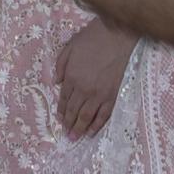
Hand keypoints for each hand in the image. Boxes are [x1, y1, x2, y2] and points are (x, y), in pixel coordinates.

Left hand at [55, 19, 134, 138]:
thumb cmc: (93, 38)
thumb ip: (60, 65)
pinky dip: (96, 125)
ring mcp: (98, 94)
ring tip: (75, 137)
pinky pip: (103, 114)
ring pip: (86, 116)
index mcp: (71, 77)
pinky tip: (92, 132)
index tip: (60, 120)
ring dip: (79, 128)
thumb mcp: (70, 46)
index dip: (61, 111)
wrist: (117, 36)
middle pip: (74, 111)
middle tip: (67, 134)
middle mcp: (83, 89)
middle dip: (69, 124)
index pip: (64, 99)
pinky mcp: (112, 95)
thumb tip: (56, 82)